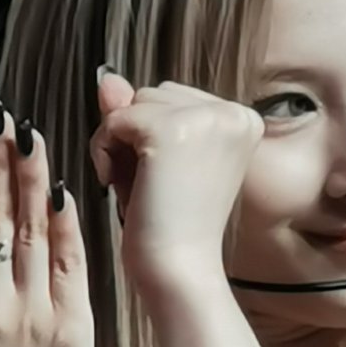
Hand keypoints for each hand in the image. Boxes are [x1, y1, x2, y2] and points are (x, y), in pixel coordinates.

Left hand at [90, 72, 263, 297]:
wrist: (180, 270)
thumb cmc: (172, 224)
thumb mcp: (158, 160)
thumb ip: (136, 112)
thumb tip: (107, 76)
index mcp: (242, 120)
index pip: (174, 99)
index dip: (154, 136)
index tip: (168, 179)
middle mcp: (232, 112)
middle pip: (154, 94)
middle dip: (137, 136)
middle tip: (155, 186)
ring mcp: (203, 118)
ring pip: (132, 103)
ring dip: (119, 143)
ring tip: (143, 186)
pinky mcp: (169, 129)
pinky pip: (113, 121)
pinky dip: (103, 152)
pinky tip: (120, 186)